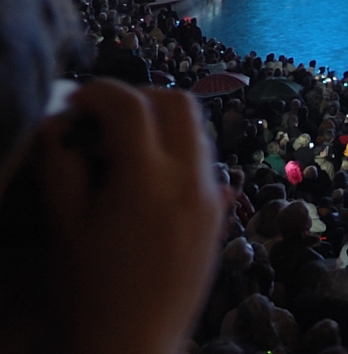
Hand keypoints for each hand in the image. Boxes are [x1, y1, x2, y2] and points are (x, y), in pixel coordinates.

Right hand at [35, 79, 227, 353]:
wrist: (134, 347)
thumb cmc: (89, 295)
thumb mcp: (64, 229)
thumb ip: (60, 168)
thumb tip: (54, 123)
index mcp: (148, 179)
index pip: (131, 105)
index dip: (98, 93)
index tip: (73, 102)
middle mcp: (191, 179)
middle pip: (180, 104)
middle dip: (140, 98)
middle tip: (101, 118)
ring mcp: (212, 197)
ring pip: (198, 131)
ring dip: (163, 124)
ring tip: (121, 147)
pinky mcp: (219, 215)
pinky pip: (206, 163)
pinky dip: (179, 152)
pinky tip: (146, 178)